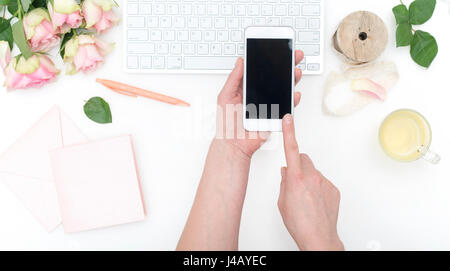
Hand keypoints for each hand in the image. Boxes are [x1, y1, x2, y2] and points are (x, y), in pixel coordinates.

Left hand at [215, 51, 304, 158]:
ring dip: (292, 80)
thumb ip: (233, 79)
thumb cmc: (227, 123)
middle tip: (294, 56)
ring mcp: (269, 105)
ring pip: (284, 89)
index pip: (261, 70)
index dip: (270, 60)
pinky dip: (293, 100)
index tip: (278, 50)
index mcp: (248, 88)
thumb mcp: (225, 96)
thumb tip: (240, 61)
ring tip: (295, 72)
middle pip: (276, 77)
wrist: (233, 145)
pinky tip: (294, 93)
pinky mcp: (275, 116)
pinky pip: (286, 106)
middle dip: (287, 66)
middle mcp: (260, 94)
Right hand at [278, 114, 343, 250]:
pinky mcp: (333, 189)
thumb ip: (284, 183)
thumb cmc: (299, 222)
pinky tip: (315, 201)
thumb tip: (286, 173)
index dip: (289, 131)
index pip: (290, 149)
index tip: (288, 119)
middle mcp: (312, 177)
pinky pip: (323, 181)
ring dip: (308, 178)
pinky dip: (318, 187)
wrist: (318, 237)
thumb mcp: (282, 201)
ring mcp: (324, 182)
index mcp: (295, 179)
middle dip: (298, 165)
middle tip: (294, 181)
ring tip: (306, 197)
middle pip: (303, 159)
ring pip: (313, 171)